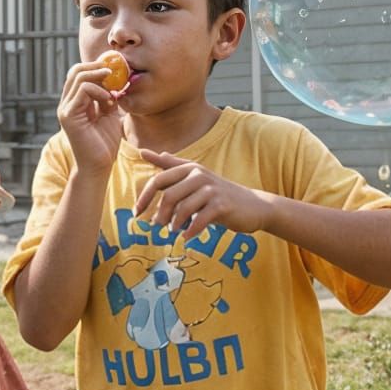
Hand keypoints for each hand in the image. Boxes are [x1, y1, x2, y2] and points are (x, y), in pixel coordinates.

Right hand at [57, 58, 127, 175]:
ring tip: (112, 92)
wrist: (99, 166)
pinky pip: (83, 90)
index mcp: (74, 103)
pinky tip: (108, 101)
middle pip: (75, 71)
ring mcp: (65, 109)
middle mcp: (66, 103)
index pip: (78, 75)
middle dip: (95, 67)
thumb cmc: (104, 144)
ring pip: (79, 77)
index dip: (94, 67)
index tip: (112, 69)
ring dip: (99, 79)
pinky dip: (98, 90)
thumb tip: (113, 82)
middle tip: (112, 71)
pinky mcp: (69, 115)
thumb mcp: (109, 114)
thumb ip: (107, 98)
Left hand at [135, 149, 274, 240]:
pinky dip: (190, 230)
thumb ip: (171, 165)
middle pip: (168, 196)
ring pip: (183, 208)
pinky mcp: (222, 205)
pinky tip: (187, 236)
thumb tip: (145, 152)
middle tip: (157, 227)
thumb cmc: (218, 194)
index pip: (159, 180)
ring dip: (174, 224)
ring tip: (173, 231)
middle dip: (159, 214)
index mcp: (189, 168)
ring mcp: (211, 189)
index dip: (144, 197)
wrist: (254, 206)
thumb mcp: (195, 177)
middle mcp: (199, 175)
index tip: (136, 212)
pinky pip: (199, 219)